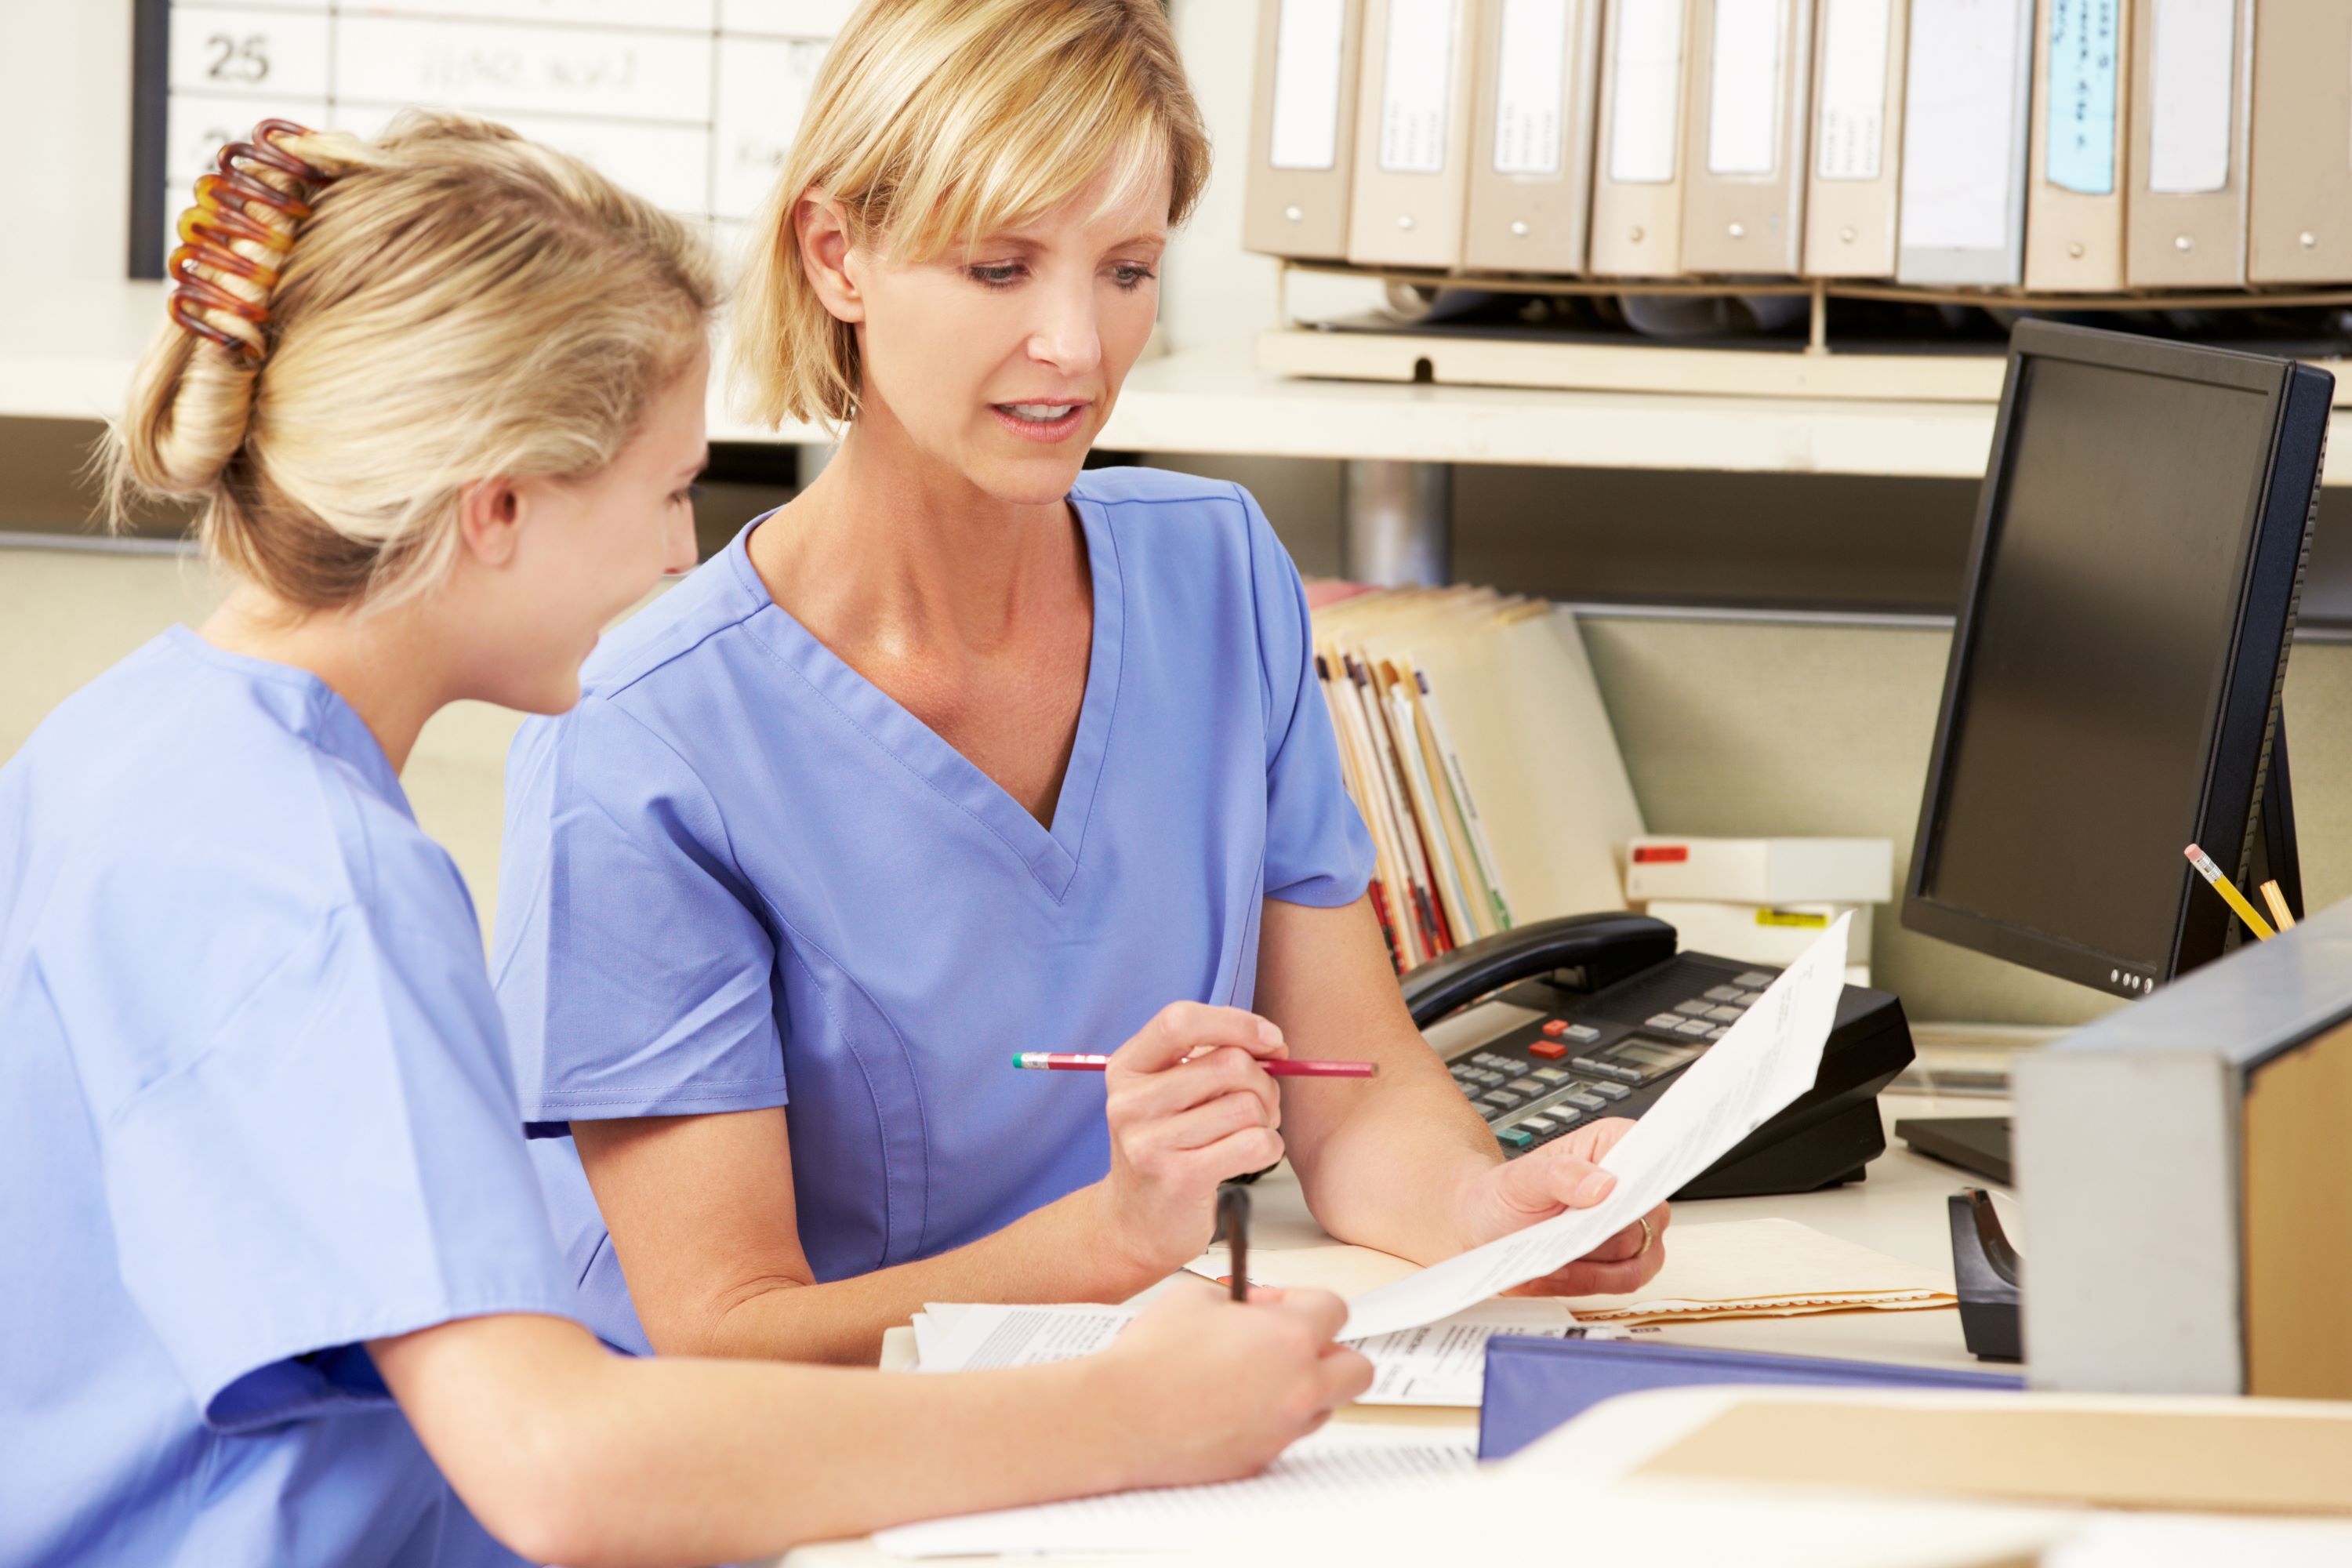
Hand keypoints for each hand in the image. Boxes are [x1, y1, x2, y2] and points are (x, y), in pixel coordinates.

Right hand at [1090, 1003, 1289, 1277]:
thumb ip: (1208, 1059)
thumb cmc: (1165, 1147)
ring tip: (1250, 1133)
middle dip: (1264, 1082)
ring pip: (1247, 1105)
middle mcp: (1130, 1103)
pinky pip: (1255, 1143)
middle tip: (1262, 1104)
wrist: (1133, 1224)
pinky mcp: (1179, 1179)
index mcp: (1126, 1069)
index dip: (1236, 1023)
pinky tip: (1251, 1156)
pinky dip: (1269, 1146)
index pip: (1180, 1021)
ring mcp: (1150, 1143)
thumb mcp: (1167, 1094)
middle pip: (1229, 1063)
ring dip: (1267, 1119)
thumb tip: (1271, 1044)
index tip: (1271, 1041)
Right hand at [1091, 1283, 1372, 1489]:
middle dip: (1328, 1350)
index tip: (1270, 1305)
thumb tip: (1250, 1309)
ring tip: (1254, 1375)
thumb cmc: (1149, 1358)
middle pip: (1356, 1368)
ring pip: (1324, 1406)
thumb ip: (1238, 1297)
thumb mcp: (1195, 1295)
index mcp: (1289, 1338)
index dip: (1301, 1301)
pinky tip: (1231, 1406)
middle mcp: (1299, 1388)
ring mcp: (1283, 1430)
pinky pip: (1287, 1435)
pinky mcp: (1261, 1460)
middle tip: (1289, 1343)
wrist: (1116, 1418)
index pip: (1335, 1310)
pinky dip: (1272, 1419)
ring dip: (1303, 1386)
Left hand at [1451, 1118, 1669, 1297]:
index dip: (1649, 1175)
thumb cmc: (1507, 1195)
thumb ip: (1559, 1174)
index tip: (1629, 1195)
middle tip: (1564, 1238)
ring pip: (1636, 1257)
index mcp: (1615, 1145)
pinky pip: (1622, 1282)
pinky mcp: (1626, 1263)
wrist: (1486, 1228)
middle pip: (1643, 1217)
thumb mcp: (1520, 1179)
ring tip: (1549, 1261)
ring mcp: (1635, 1228)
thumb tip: (1603, 1184)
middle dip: (1600, 1234)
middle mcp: (1633, 1187)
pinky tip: (1552, 1274)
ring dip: (1589, 1266)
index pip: (1653, 1153)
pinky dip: (1582, 1283)